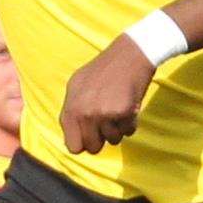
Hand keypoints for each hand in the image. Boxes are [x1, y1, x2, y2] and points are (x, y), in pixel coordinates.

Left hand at [60, 36, 154, 153]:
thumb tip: (74, 140)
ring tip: (118, 110)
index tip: (92, 137)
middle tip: (108, 123)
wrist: (130, 55)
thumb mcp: (78, 86)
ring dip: (118, 129)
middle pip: (93, 148)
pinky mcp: (122, 112)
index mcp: (71, 107)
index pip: (73, 146)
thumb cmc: (105, 70)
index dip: (84, 144)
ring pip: (113, 140)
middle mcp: (84, 112)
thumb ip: (73, 111)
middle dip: (102, 139)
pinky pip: (128, 132)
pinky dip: (131, 123)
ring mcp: (103, 113)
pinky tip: (129, 106)